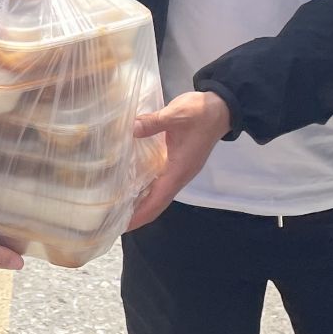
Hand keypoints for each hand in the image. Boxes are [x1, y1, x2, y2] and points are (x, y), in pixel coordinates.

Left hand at [127, 91, 232, 229]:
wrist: (220, 108)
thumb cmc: (201, 113)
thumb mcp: (176, 114)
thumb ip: (153, 122)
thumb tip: (131, 129)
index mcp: (179, 170)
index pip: (157, 200)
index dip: (140, 215)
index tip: (121, 225)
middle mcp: (179, 175)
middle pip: (157, 202)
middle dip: (137, 214)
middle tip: (112, 219)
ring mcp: (179, 169)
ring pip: (158, 193)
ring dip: (140, 202)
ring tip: (116, 205)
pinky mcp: (177, 161)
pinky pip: (159, 181)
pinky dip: (145, 187)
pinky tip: (129, 183)